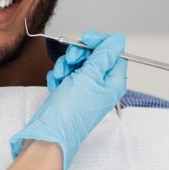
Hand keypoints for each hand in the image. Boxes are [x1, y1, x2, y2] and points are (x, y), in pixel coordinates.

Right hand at [10, 31, 127, 169]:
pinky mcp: (70, 91)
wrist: (50, 131)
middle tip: (70, 59)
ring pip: (77, 64)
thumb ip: (104, 55)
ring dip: (65, 65)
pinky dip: (59, 75)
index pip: (114, 53)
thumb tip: (118, 39)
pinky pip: (66, 74)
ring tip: (61, 76)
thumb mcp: (89, 76)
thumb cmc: (71, 110)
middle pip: (94, 56)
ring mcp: (85, 89)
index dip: (100, 43)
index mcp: (113, 82)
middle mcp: (101, 85)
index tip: (85, 38)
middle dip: (78, 55)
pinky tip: (56, 84)